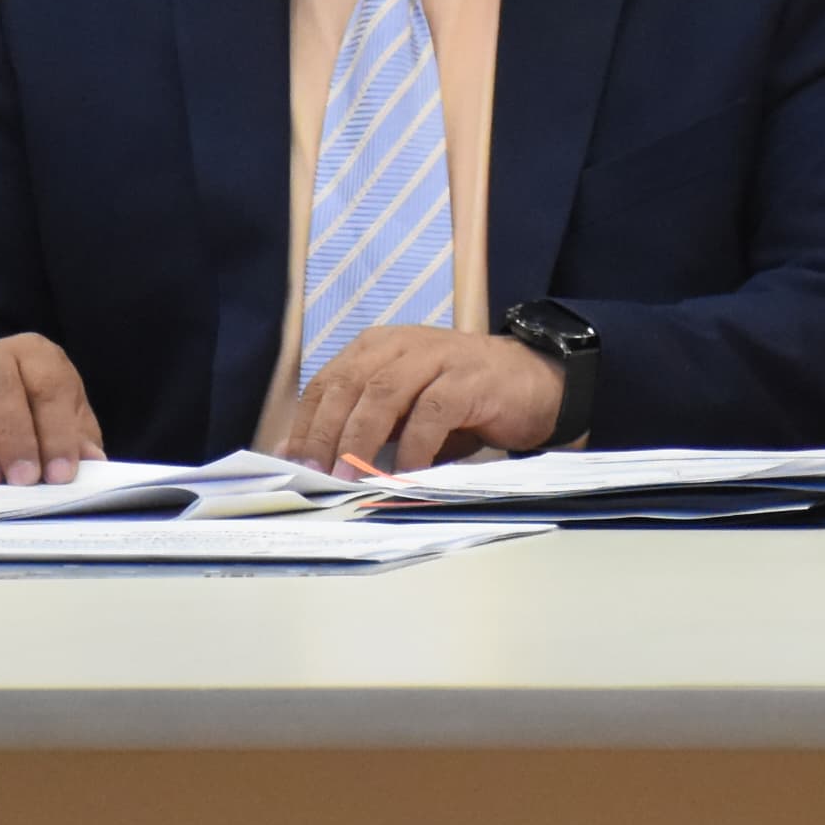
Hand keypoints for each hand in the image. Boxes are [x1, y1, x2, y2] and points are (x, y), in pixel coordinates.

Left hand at [273, 328, 561, 473]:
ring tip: (349, 478)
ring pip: (383, 393)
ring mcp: (437, 357)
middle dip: (326, 433)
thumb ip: (361, 427)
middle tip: (315, 476)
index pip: (327, 382)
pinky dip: (413, 446)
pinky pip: (432, 412)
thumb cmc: (461, 403)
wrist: (535, 383)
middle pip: (349, 385)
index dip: (306, 423)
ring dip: (361, 439)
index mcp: (377, 348)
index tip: (290, 463)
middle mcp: (402, 345)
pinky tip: (404, 474)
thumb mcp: (405, 413)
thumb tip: (304, 458)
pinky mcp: (468, 379)